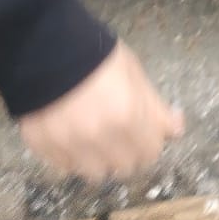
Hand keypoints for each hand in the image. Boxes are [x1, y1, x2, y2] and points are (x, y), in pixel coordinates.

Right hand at [18, 41, 183, 180]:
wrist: (43, 46)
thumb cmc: (96, 55)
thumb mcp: (133, 72)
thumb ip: (155, 106)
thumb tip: (175, 130)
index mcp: (127, 117)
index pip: (150, 153)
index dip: (149, 142)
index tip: (144, 132)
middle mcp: (100, 138)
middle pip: (125, 167)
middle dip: (126, 153)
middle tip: (119, 133)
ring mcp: (69, 146)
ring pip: (95, 174)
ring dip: (99, 159)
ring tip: (93, 136)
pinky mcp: (43, 148)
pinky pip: (65, 167)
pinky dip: (72, 157)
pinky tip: (70, 135)